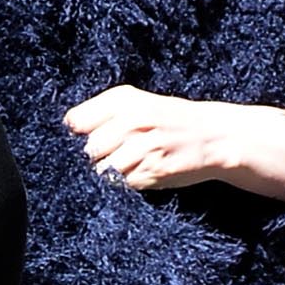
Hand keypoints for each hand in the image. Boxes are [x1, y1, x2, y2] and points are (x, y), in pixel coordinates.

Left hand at [66, 85, 284, 200]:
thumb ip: (102, 111)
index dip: (78, 135)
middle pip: (88, 150)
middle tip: (117, 155)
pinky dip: (127, 183)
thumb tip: (69, 126)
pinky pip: (123, 184)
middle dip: (97, 157)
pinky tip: (142, 173)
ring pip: (103, 170)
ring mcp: (143, 147)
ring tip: (132, 164)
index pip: (76, 122)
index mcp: (125, 100)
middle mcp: (133, 120)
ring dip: (112, 173)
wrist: (214, 137)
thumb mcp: (138, 102)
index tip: (86, 139)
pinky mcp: (153, 171)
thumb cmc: (170, 120)